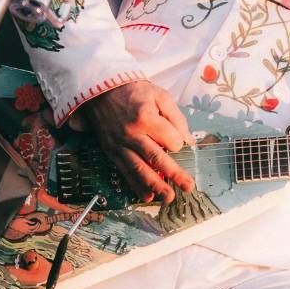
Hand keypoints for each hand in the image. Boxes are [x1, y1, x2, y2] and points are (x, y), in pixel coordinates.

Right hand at [77, 81, 194, 202]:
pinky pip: (124, 171)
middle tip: (188, 186)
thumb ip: (176, 117)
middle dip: (174, 174)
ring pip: (139, 169)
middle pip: (156, 158)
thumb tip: (189, 140)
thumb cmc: (132, 91)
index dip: (179, 143)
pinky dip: (136, 185)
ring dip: (155, 186)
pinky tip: (147, 196)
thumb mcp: (159, 95)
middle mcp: (132, 134)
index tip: (180, 143)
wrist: (100, 91)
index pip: (170, 139)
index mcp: (145, 117)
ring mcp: (120, 145)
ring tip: (169, 197)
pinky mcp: (111, 152)